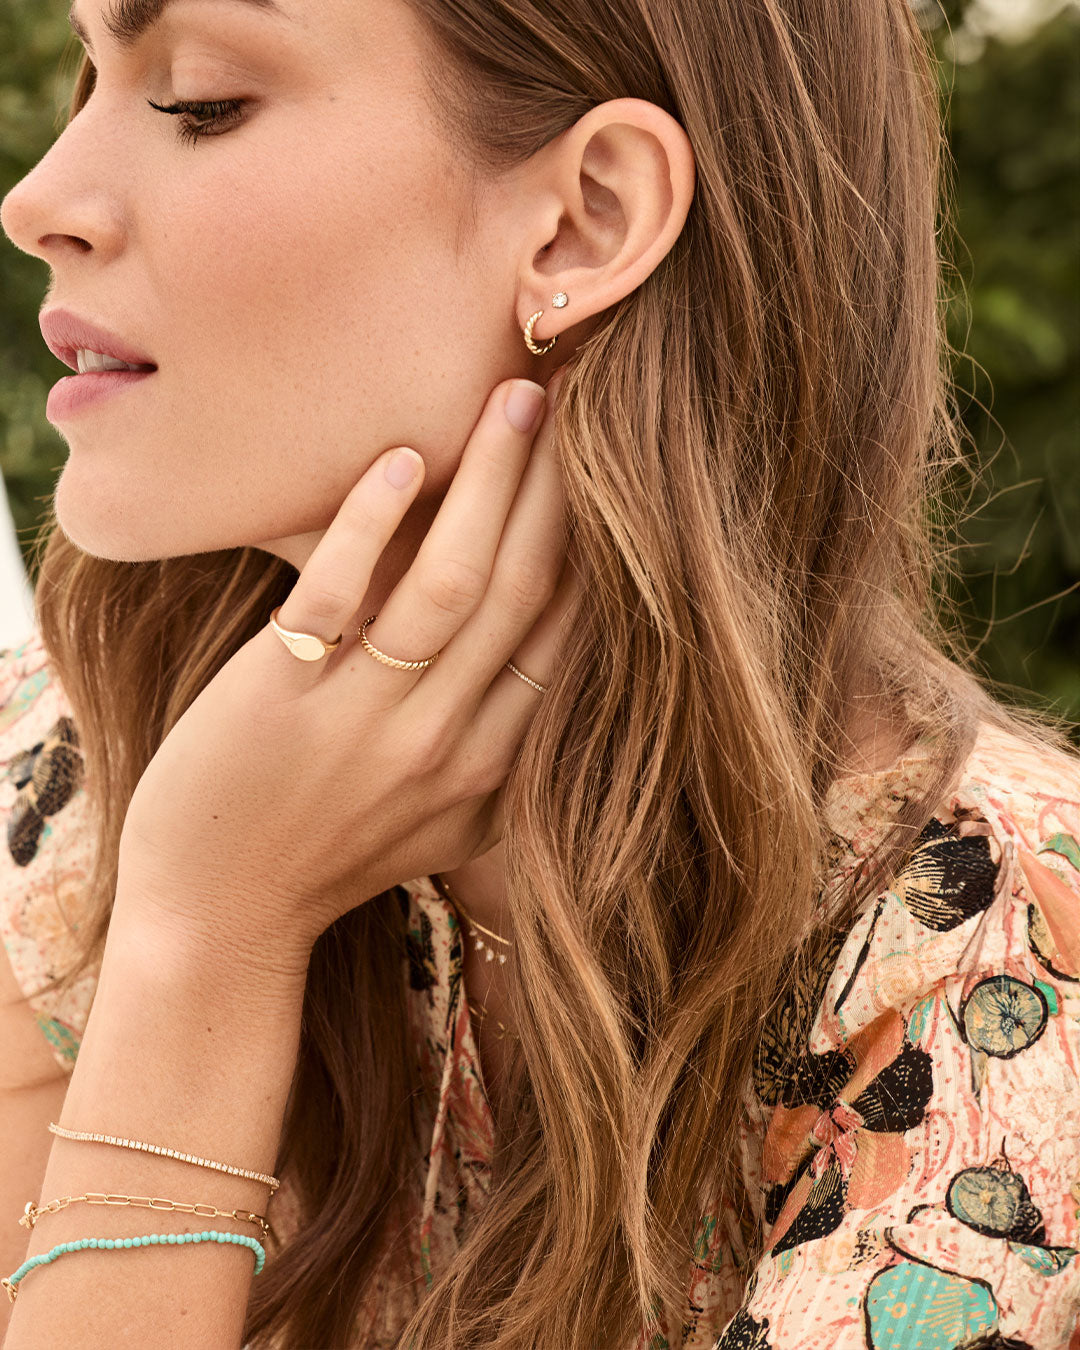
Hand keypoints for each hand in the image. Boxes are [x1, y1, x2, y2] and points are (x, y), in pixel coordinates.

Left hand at [116, 366, 578, 971]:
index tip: (613, 468)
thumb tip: (549, 662)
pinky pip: (338, 596)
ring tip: (516, 398)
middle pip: (525, 592)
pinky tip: (400, 463)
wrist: (217, 913)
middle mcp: (444, 741)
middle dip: (561, 488)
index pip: (569, 636)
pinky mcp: (281, 699)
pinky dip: (371, 526)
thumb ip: (500, 747)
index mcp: (492, 766)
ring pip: (451, 585)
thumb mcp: (442, 817)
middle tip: (582, 394)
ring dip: (490, 484)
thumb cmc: (328, 854)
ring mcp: (364, 721)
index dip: (600, 546)